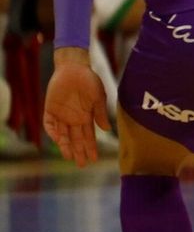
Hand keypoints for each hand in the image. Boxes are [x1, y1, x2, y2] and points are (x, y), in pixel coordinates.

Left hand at [43, 51, 109, 165]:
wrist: (74, 67)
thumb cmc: (90, 80)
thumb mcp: (99, 97)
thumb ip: (100, 113)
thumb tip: (106, 130)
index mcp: (86, 117)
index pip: (88, 136)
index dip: (91, 147)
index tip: (94, 159)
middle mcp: (74, 118)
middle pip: (76, 139)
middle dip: (79, 151)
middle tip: (82, 164)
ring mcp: (61, 115)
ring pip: (62, 135)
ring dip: (65, 146)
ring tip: (69, 157)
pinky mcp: (50, 109)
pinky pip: (49, 124)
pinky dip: (52, 132)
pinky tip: (57, 139)